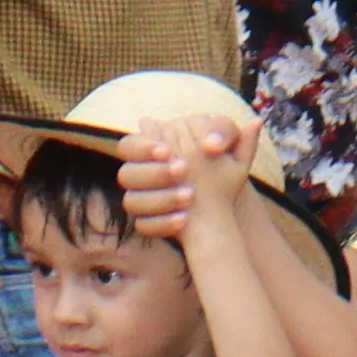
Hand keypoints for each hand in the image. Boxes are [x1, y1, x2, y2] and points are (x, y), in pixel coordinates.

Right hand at [115, 113, 249, 241]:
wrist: (229, 191)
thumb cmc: (223, 157)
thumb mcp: (229, 140)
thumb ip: (222, 129)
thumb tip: (211, 143)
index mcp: (149, 151)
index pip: (129, 146)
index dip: (143, 148)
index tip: (167, 151)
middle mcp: (140, 176)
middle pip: (126, 174)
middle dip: (153, 173)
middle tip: (182, 170)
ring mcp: (143, 200)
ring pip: (131, 202)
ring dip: (160, 198)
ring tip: (190, 195)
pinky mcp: (151, 223)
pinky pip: (144, 226)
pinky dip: (162, 223)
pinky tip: (185, 218)